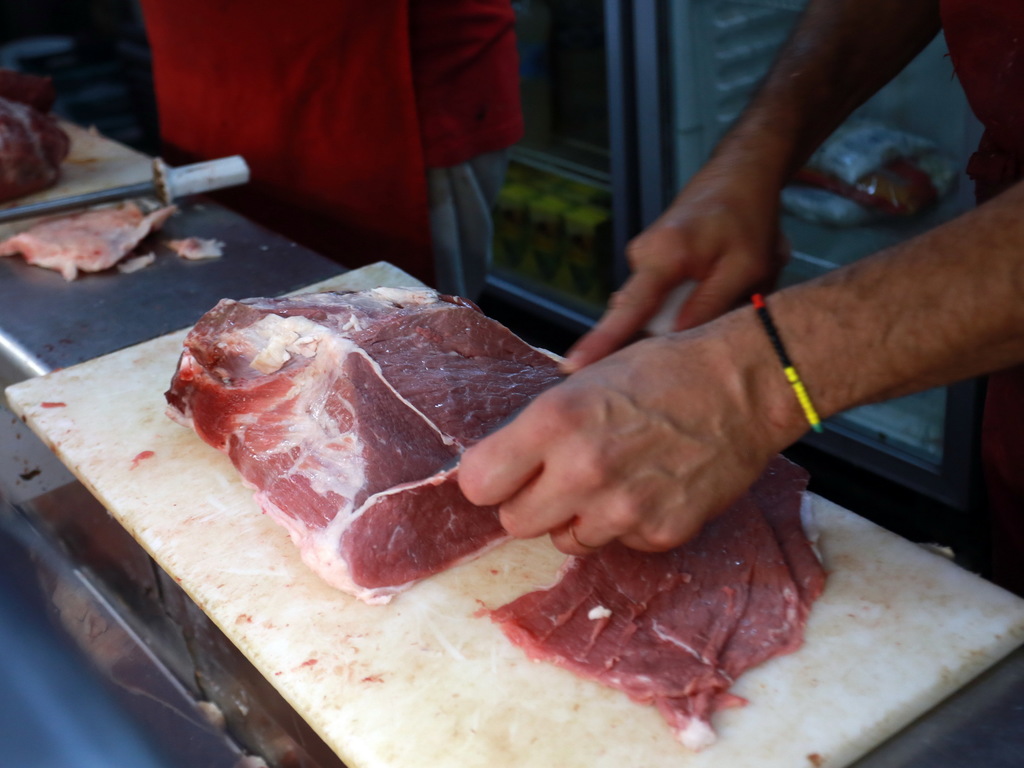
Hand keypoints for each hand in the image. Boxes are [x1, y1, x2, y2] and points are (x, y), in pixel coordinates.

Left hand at [458, 312, 802, 554]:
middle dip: (529, 503)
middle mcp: (582, 469)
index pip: (478, 482)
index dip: (490, 478)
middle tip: (556, 480)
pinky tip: (648, 488)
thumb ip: (539, 426)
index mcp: (555, 421)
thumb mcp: (585, 381)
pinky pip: (619, 545)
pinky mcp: (660, 533)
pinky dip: (627, 525)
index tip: (502, 475)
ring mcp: (623, 508)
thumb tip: (503, 463)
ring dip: (578, 518)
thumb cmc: (663, 373)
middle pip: (514, 523)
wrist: (744, 386)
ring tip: (612, 480)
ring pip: (566, 541)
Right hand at [564, 163, 788, 371]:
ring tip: (730, 284)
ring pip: (658, 306)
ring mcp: (645, 257)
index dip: (600, 343)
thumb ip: (710, 306)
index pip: (626, 311)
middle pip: (642, 316)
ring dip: (691, 308)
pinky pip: (663, 294)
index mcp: (661, 257)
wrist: (742, 170)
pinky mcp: (654, 259)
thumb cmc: (747, 215)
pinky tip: (719, 279)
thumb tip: (675, 342)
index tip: (572, 367)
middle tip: (716, 316)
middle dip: (674, 329)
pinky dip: (690, 296)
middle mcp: (642, 257)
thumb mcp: (745, 267)